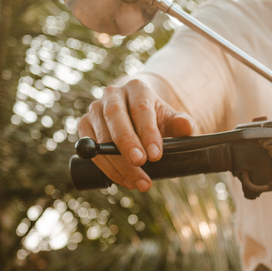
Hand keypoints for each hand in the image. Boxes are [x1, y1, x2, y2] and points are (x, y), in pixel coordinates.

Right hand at [77, 78, 194, 191]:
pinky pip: (91, 149)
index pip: (141, 108)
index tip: (156, 155)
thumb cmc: (157, 118)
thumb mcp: (172, 119)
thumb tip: (187, 127)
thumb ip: (181, 123)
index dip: (148, 132)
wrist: (137, 114)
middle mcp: (112, 95)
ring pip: (101, 136)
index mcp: (137, 88)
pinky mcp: (85, 126)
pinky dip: (107, 167)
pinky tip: (125, 180)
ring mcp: (95, 110)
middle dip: (127, 143)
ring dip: (118, 163)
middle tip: (140, 163)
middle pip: (116, 117)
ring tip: (139, 182)